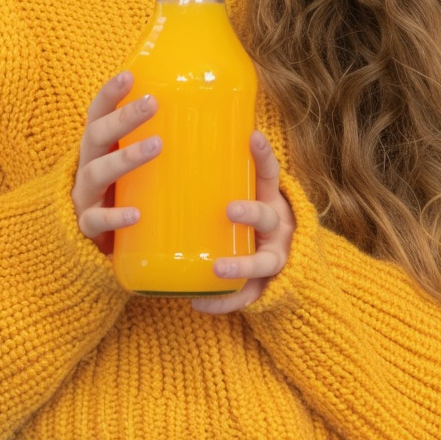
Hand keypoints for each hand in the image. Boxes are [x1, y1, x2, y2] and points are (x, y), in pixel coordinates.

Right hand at [72, 70, 160, 256]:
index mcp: (100, 147)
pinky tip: (135, 214)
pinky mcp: (88, 227)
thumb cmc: (128, 193)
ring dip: (126, 158)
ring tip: (156, 146)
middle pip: (97, 135)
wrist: (99, 242)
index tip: (130, 75)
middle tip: (153, 104)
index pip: (99, 113)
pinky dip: (115, 217)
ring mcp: (85, 196)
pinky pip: (97, 221)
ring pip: (97, 173)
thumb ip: (161, 144)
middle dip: (124, 118)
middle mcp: (88, 166)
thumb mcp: (139, 167)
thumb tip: (220, 120)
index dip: (110, 93)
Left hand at [191, 132, 296, 313]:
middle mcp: (277, 227)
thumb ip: (213, 181)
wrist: (280, 261)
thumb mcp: (241, 197)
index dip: (263, 155)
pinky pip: (246, 297)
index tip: (252, 136)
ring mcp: (273, 258)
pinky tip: (199, 303)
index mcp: (269, 200)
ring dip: (241, 264)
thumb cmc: (246, 222)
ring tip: (218, 268)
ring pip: (263, 262)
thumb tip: (160, 146)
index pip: (269, 173)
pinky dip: (224, 302)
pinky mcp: (264, 286)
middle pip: (268, 217)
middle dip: (251, 213)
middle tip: (230, 210)